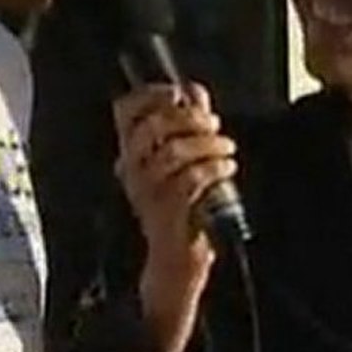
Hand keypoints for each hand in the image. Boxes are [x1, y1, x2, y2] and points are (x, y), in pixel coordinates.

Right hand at [112, 82, 236, 351]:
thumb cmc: (180, 208)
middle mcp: (132, 171)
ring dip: (207, 143)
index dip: (151, 94)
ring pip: (173, 151)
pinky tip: (227, 169)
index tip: (177, 92)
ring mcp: (147, 192)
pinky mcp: (167, 211)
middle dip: (189, 118)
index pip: (125, 112)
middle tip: (213, 124)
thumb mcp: (181, 162)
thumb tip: (193, 90)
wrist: (176, 261)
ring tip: (226, 148)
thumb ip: (187, 123)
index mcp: (131, 154)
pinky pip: (191, 178)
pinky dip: (214, 167)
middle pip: (152, 126)